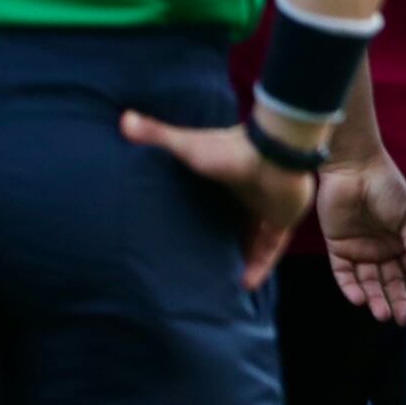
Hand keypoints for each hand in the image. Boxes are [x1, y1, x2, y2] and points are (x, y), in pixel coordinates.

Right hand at [120, 111, 313, 289]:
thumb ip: (157, 134)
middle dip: (221, 245)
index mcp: (225, 181)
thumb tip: (123, 118)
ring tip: (222, 287)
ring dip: (240, 260)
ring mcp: (266, 208)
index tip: (186, 239)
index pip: (213, 205)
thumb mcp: (187, 145)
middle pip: (233, 225)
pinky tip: (246, 284)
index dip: (202, 220)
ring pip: (252, 240)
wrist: (275, 152)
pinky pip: (271, 247)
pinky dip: (261, 265)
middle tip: (203, 271)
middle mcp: (246, 196)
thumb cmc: (231, 150)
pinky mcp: (283, 219)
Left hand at [318, 153, 405, 322]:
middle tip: (403, 319)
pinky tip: (359, 300)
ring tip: (382, 314)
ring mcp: (360, 249)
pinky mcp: (338, 249)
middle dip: (397, 299)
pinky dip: (350, 288)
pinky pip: (344, 274)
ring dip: (375, 298)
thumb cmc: (388, 188)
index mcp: (403, 240)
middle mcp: (382, 248)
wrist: (354, 169)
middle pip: (390, 281)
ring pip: (368, 282)